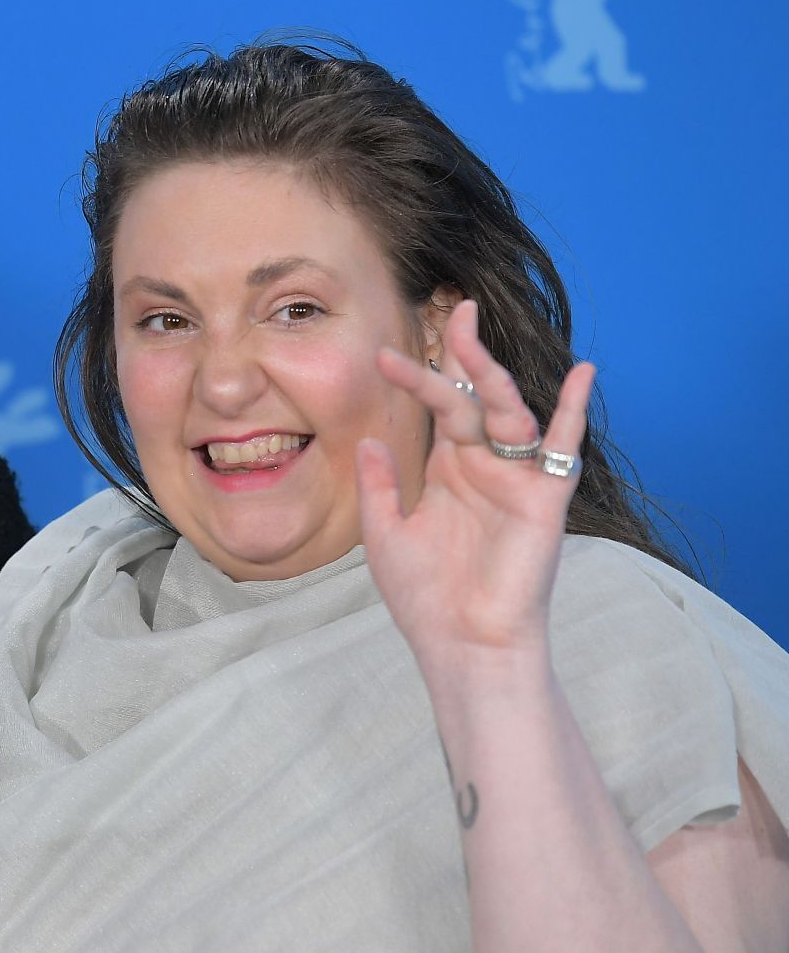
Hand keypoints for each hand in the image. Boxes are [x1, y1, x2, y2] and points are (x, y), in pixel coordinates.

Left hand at [357, 300, 593, 663]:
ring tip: (473, 339)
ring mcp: (518, 479)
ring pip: (509, 412)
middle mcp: (486, 466)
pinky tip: (583, 372)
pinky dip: (574, 409)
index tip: (383, 354)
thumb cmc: (426, 598)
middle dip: (463, 354)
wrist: (462, 644)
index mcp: (451, 470)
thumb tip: (368, 437)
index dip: (416, 377)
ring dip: (492, 375)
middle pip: (474, 397)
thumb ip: (378, 484)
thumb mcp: (385, 533)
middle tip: (453, 308)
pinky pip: (564, 447)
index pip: (438, 408)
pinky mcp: (545, 499)